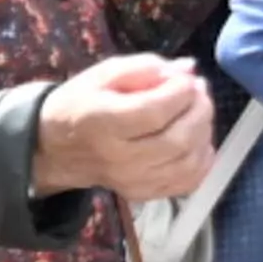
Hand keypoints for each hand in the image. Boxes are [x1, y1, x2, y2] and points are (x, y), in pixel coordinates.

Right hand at [26, 53, 215, 207]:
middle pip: (177, 140)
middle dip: (199, 110)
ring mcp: (133, 181)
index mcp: (102, 122)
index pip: (154, 113)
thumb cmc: (81, 103)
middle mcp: (118, 158)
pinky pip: (187, 182)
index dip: (180, 93)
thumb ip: (145, 67)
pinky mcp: (144, 194)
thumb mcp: (102, 74)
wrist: (58, 148)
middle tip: (199, 91)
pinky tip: (198, 139)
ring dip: (204, 132)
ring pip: (187, 162)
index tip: (186, 78)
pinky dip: (202, 160)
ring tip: (199, 111)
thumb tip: (187, 69)